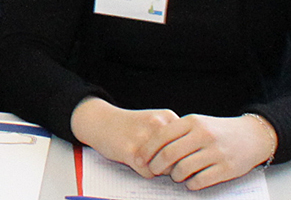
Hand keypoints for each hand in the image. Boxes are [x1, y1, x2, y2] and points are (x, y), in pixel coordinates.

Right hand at [69, 98, 185, 176]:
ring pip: (165, 168)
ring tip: (148, 162)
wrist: (101, 121)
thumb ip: (173, 135)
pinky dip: (144, 173)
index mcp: (167, 117)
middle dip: (172, 166)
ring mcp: (144, 138)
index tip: (176, 160)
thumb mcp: (155, 122)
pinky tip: (136, 163)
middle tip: (160, 163)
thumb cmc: (131, 126)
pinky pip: (148, 173)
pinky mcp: (130, 151)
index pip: (188, 146)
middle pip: (179, 158)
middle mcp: (158, 125)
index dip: (183, 157)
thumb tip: (190, 162)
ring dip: (159, 170)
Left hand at [140, 114, 276, 188]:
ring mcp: (216, 152)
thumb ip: (177, 132)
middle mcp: (204, 135)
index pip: (162, 136)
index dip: (147, 149)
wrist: (252, 136)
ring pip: (183, 169)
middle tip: (153, 171)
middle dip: (156, 165)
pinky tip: (190, 182)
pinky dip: (191, 184)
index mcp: (193, 122)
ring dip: (175, 176)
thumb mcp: (198, 123)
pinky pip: (200, 181)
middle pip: (169, 154)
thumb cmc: (218, 131)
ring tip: (175, 176)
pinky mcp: (227, 168)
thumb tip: (149, 148)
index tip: (140, 158)